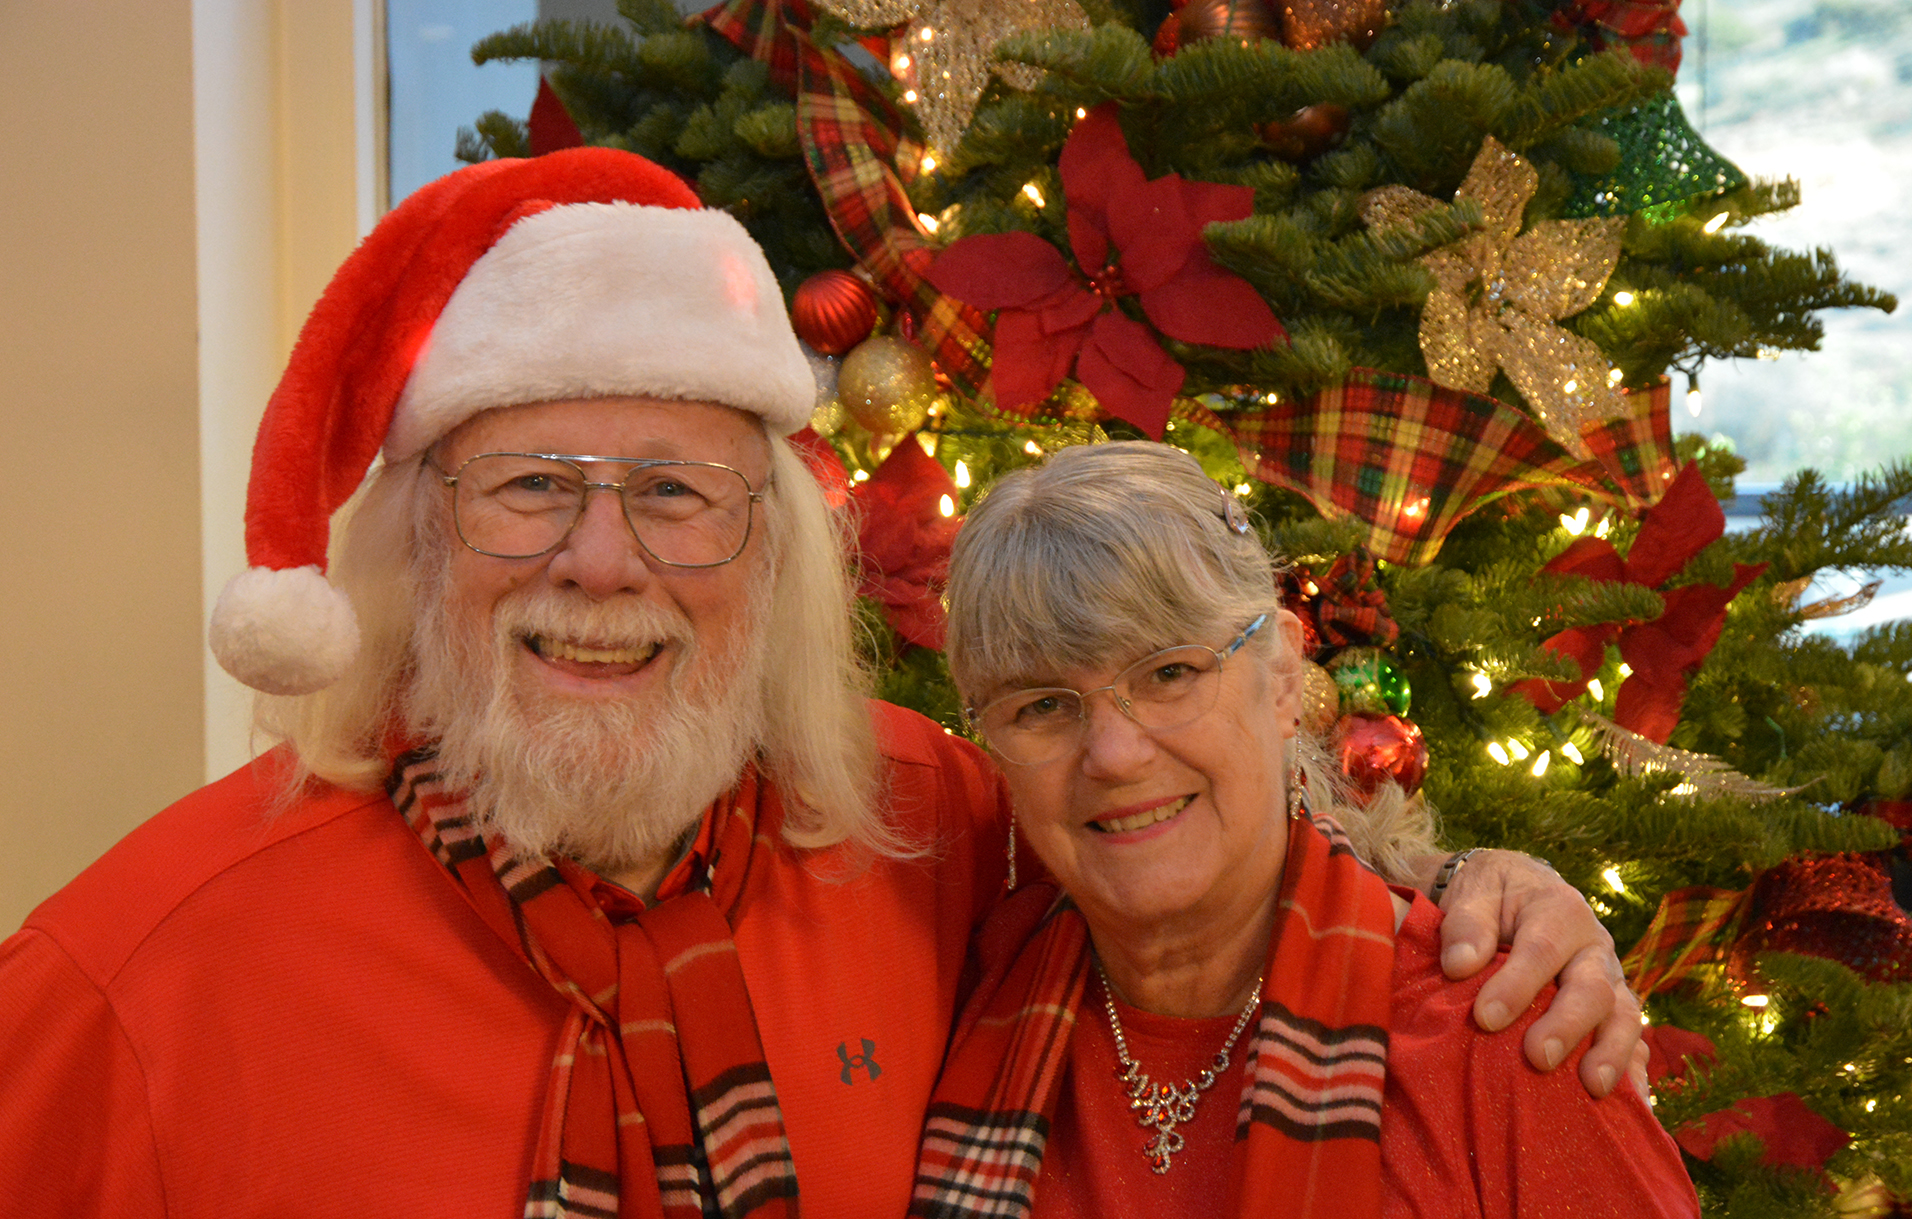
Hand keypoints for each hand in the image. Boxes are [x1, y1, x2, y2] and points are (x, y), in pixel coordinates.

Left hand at [1432, 849, 1647, 1098]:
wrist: (1517, 890)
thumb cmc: (1492, 896)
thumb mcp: (1474, 891)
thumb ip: (1465, 924)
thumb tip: (1460, 964)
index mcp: (1559, 911)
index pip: (1541, 951)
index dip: (1516, 986)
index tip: (1486, 1017)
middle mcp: (1594, 948)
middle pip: (1591, 988)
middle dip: (1566, 1025)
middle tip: (1538, 1057)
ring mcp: (1611, 981)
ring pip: (1622, 1017)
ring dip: (1610, 1053)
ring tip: (1592, 1088)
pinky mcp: (1615, 1011)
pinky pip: (1634, 1042)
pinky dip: (1634, 1071)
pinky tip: (1632, 1105)